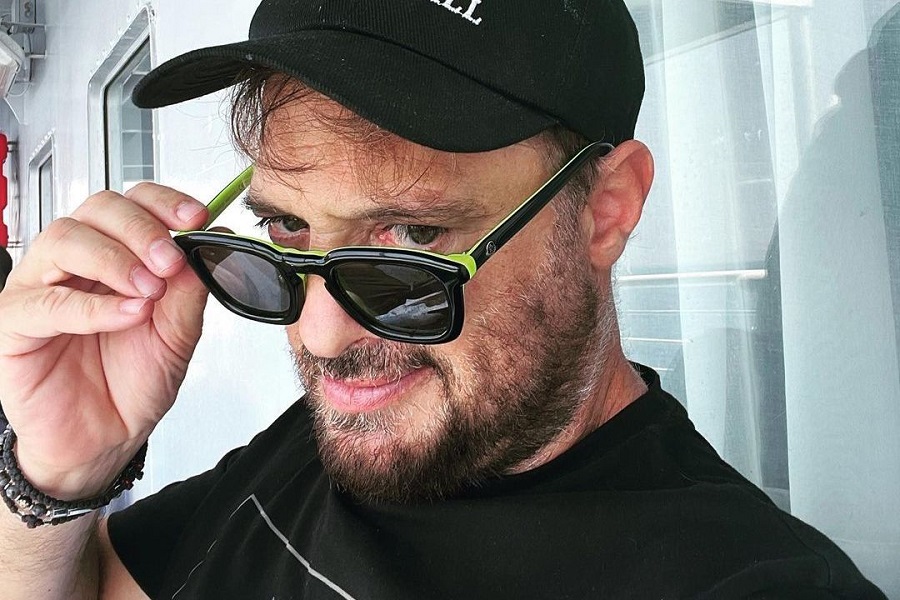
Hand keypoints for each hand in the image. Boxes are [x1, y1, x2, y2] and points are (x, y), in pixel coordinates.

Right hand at [0, 183, 208, 499]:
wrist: (105, 439)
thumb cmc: (132, 382)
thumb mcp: (178, 334)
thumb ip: (190, 289)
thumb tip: (215, 243)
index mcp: (115, 254)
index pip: (132, 202)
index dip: (163, 202)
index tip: (197, 218)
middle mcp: (74, 262)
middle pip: (97, 209)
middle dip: (141, 229)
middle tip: (170, 262)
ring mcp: (39, 288)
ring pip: (64, 240)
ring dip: (114, 260)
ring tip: (147, 293)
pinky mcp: (14, 324)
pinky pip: (44, 302)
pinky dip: (92, 306)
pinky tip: (126, 315)